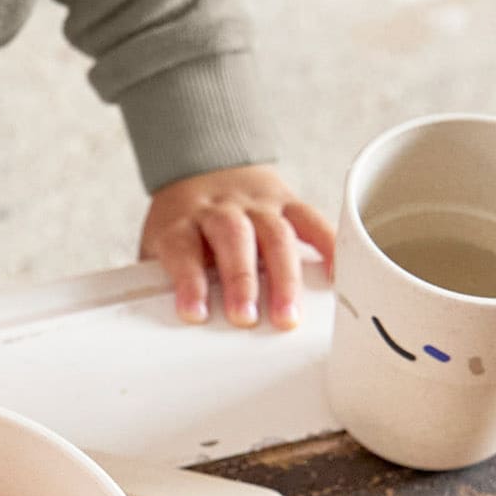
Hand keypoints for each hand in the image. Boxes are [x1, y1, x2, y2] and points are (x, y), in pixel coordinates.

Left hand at [140, 166, 335, 330]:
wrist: (203, 163)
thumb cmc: (183, 222)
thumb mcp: (160, 244)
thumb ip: (163, 278)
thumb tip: (159, 331)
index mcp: (182, 221)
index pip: (182, 248)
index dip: (189, 281)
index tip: (195, 315)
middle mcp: (220, 209)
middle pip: (233, 238)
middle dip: (242, 280)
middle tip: (246, 318)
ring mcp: (256, 204)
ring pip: (275, 233)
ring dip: (283, 277)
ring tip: (287, 316)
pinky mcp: (286, 200)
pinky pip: (310, 219)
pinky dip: (326, 245)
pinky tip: (335, 275)